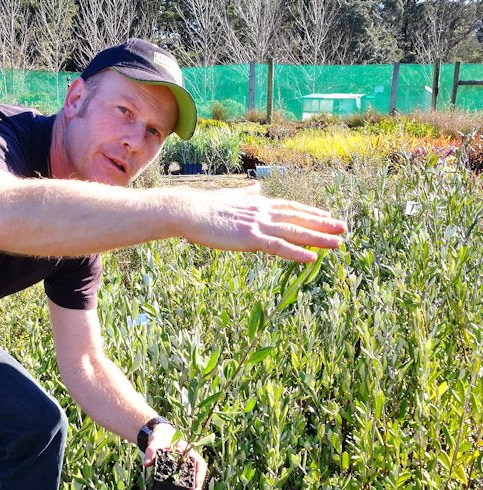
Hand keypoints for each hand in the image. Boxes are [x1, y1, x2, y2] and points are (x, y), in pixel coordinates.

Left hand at [142, 424, 207, 489]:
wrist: (156, 440)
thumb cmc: (161, 438)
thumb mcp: (156, 441)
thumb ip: (151, 450)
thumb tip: (146, 463)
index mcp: (192, 457)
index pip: (200, 470)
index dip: (198, 481)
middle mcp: (190, 469)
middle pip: (194, 485)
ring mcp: (183, 476)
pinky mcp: (174, 481)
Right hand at [182, 184, 346, 262]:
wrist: (190, 211)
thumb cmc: (205, 207)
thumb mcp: (230, 197)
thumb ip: (246, 194)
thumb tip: (255, 187)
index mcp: (258, 203)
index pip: (290, 207)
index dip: (310, 212)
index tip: (326, 216)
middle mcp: (263, 212)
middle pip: (298, 218)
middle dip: (322, 224)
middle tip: (343, 228)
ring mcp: (259, 225)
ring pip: (295, 232)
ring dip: (318, 238)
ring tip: (338, 242)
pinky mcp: (251, 238)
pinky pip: (279, 247)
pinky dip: (297, 252)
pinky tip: (312, 258)